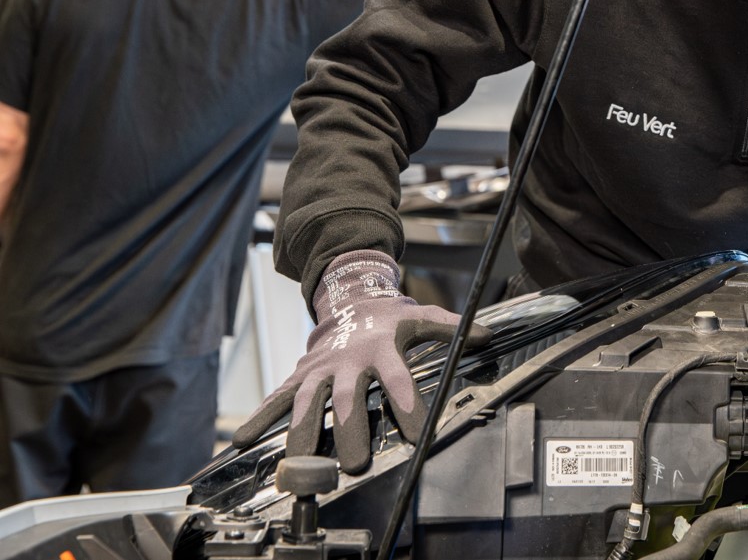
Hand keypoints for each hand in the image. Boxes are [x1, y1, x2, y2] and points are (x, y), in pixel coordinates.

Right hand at [231, 250, 490, 473]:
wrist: (351, 300)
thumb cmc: (390, 319)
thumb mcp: (422, 317)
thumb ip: (452, 328)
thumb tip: (486, 335)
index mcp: (382, 348)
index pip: (396, 377)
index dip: (405, 400)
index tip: (413, 428)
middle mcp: (348, 361)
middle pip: (349, 397)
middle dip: (351, 430)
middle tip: (355, 463)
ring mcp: (320, 369)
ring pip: (309, 403)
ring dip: (302, 434)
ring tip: (297, 465)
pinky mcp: (300, 375)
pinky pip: (277, 399)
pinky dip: (259, 419)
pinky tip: (243, 441)